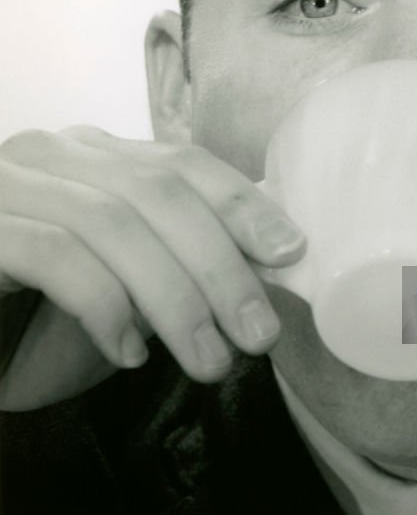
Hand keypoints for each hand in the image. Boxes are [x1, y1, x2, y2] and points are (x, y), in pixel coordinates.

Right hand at [0, 126, 303, 409]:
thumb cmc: (33, 318)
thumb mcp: (123, 281)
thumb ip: (178, 259)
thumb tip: (271, 265)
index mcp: (92, 155)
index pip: (182, 163)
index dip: (241, 203)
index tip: (290, 252)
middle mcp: (48, 154)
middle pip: (158, 193)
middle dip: (220, 266)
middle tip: (258, 334)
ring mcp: (4, 185)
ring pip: (112, 224)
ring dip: (175, 299)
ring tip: (209, 361)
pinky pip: (54, 256)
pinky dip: (104, 306)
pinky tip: (128, 353)